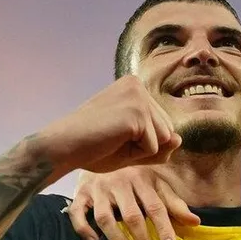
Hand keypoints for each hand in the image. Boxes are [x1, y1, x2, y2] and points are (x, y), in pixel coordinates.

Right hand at [37, 75, 180, 175]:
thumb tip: (178, 138)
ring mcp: (138, 97)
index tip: (114, 135)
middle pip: (167, 131)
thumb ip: (160, 144)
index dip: (142, 142)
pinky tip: (112, 142)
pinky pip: (153, 147)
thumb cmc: (93, 147)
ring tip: (113, 140)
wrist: (62, 147)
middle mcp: (138, 85)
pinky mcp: (137, 112)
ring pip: (164, 140)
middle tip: (112, 140)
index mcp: (135, 87)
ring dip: (140, 151)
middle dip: (144, 146)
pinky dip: (135, 154)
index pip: (163, 125)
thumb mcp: (133, 147)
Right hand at [70, 167, 199, 239]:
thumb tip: (195, 222)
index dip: (164, 228)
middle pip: (132, 216)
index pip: (155, 207)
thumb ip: (174, 204)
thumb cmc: (134, 175)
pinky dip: (83, 229)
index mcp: (141, 180)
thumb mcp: (156, 185)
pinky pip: (77, 213)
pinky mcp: (80, 193)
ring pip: (105, 218)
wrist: (101, 152)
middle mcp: (119, 183)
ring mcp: (98, 189)